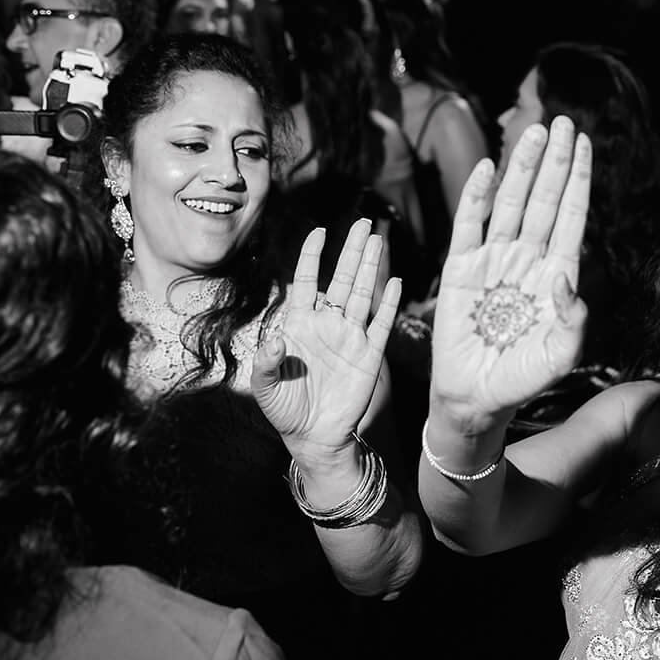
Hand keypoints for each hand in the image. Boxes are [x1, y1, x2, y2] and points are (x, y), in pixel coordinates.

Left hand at [239, 219, 402, 460]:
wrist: (314, 437)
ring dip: (370, 267)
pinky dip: (389, 302)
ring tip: (378, 239)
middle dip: (351, 250)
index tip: (320, 231)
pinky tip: (395, 280)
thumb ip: (267, 362)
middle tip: (362, 222)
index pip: (305, 282)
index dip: (311, 256)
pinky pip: (381, 323)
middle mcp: (327, 324)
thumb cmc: (285, 409)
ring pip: (363, 294)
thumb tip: (276, 338)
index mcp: (299, 325)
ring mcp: (350, 337)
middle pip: (341, 279)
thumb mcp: (265, 388)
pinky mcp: (369, 355)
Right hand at [431, 117, 593, 424]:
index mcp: (555, 274)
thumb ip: (572, 321)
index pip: (569, 217)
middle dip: (554, 161)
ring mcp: (492, 260)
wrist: (475, 399)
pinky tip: (488, 167)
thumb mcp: (559, 356)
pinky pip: (468, 225)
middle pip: (543, 200)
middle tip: (562, 121)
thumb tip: (565, 279)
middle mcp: (526, 259)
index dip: (577, 180)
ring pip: (510, 204)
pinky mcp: (459, 269)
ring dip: (522, 168)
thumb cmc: (521, 379)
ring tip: (535, 133)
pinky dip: (477, 196)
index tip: (584, 144)